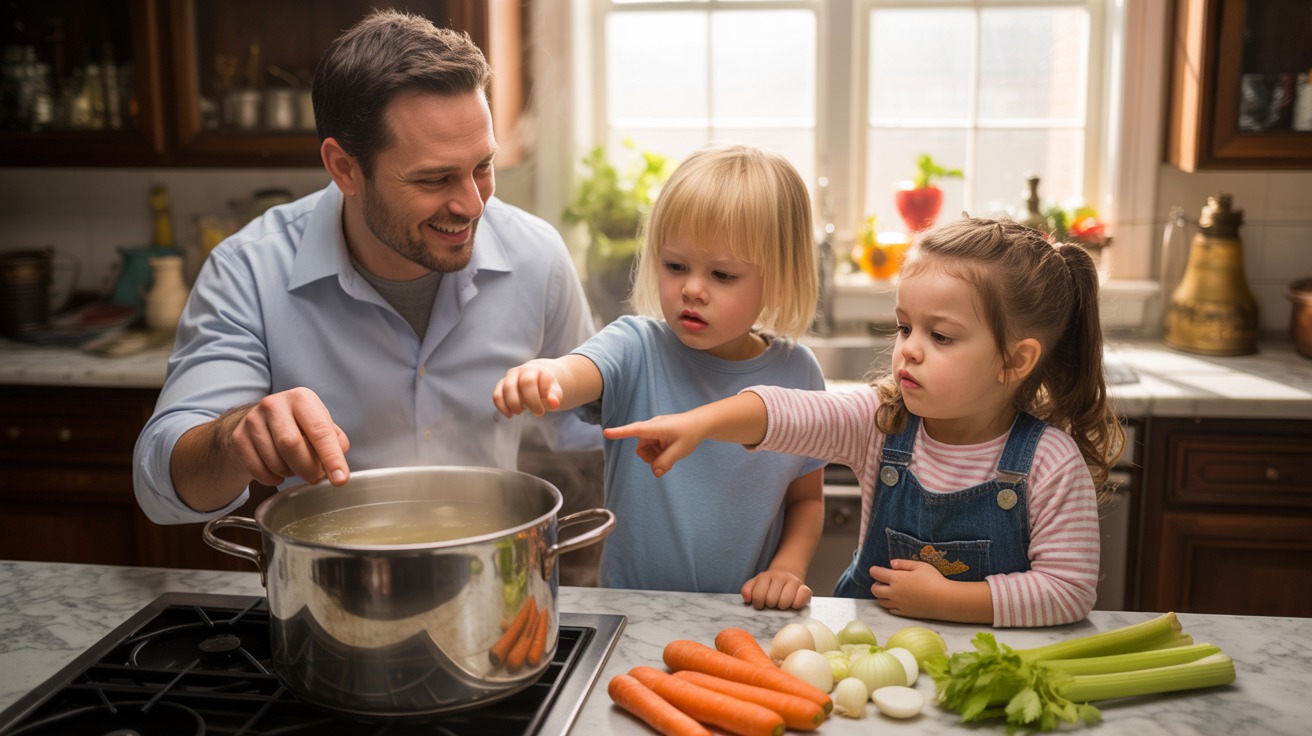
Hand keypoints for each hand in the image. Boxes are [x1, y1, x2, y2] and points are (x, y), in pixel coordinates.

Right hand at [226, 387, 350, 486]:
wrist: (258, 423)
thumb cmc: (296, 425)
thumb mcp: (318, 424)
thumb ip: (334, 440)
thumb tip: (338, 461)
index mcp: (301, 398)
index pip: (320, 431)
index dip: (332, 458)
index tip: (340, 480)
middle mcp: (274, 404)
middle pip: (292, 445)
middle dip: (308, 468)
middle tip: (315, 476)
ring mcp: (253, 420)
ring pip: (274, 460)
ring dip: (290, 473)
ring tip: (294, 467)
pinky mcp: (239, 437)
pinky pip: (257, 469)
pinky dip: (272, 478)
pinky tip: (278, 473)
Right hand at [493, 361, 563, 416]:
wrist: (541, 377)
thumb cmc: (548, 388)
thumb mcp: (555, 392)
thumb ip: (555, 397)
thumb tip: (554, 403)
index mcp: (534, 370)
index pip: (528, 382)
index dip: (533, 400)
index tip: (541, 411)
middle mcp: (520, 371)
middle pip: (512, 386)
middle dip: (522, 403)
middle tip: (534, 412)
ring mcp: (509, 377)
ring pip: (504, 390)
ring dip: (512, 405)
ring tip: (521, 412)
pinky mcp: (502, 385)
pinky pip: (497, 396)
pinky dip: (501, 407)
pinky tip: (510, 415)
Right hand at [602, 413, 705, 476]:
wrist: (700, 423)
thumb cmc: (690, 433)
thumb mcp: (680, 450)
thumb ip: (665, 462)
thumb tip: (654, 472)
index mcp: (656, 427)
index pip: (636, 430)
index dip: (621, 432)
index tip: (607, 432)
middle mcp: (652, 427)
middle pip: (641, 448)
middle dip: (651, 457)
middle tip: (668, 460)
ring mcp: (653, 431)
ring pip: (645, 450)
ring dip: (655, 456)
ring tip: (670, 454)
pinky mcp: (656, 435)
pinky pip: (651, 449)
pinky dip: (658, 454)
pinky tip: (669, 452)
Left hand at [741, 570, 812, 610]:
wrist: (787, 574)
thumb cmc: (770, 584)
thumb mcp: (756, 583)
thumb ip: (747, 590)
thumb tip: (746, 598)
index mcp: (766, 576)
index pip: (758, 596)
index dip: (758, 603)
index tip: (761, 603)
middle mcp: (780, 576)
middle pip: (771, 600)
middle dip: (770, 605)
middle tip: (772, 603)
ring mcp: (794, 581)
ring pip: (785, 602)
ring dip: (782, 607)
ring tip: (781, 603)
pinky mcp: (805, 588)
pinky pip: (800, 601)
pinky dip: (796, 605)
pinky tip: (792, 603)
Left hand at [868, 558, 950, 618]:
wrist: (944, 600)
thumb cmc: (933, 580)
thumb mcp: (920, 566)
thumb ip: (904, 564)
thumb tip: (891, 563)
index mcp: (896, 579)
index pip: (877, 574)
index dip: (874, 570)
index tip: (875, 569)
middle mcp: (894, 592)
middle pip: (875, 590)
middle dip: (875, 584)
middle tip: (882, 581)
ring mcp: (898, 604)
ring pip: (881, 602)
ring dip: (881, 595)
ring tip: (888, 591)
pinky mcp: (905, 613)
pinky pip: (891, 610)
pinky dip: (890, 605)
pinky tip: (896, 601)